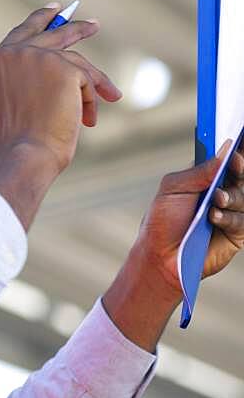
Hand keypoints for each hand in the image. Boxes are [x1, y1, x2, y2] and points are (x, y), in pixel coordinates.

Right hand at [0, 4, 122, 170]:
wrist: (23, 154)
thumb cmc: (12, 141)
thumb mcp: (1, 106)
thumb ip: (14, 85)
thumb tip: (38, 80)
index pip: (20, 34)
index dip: (38, 22)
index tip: (52, 14)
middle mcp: (13, 52)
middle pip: (49, 30)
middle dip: (71, 25)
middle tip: (91, 25)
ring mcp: (39, 57)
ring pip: (75, 58)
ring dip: (94, 78)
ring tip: (110, 92)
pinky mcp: (64, 67)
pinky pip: (87, 79)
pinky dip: (90, 102)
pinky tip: (87, 120)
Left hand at [102, 137, 243, 351]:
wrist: (161, 256)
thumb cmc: (162, 221)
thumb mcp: (173, 190)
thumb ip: (198, 172)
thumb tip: (224, 153)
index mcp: (204, 180)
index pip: (224, 160)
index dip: (233, 151)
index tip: (238, 141)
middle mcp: (221, 193)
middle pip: (240, 175)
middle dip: (240, 168)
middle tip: (236, 163)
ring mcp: (230, 213)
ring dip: (232, 196)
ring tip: (216, 200)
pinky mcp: (236, 234)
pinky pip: (242, 221)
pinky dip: (229, 217)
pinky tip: (215, 218)